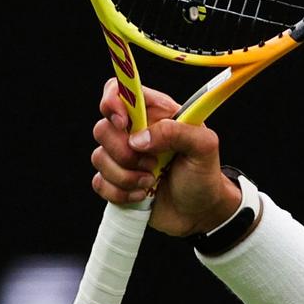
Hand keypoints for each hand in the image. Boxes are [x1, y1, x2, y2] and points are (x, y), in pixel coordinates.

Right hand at [91, 78, 241, 235]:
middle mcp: (135, 131)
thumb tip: (138, 139)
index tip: (124, 123)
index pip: (119, 91)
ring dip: (125, 176)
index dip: (112, 101)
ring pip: (99, 158)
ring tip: (151, 182)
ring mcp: (123, 157)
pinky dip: (120, 193)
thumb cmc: (205, 175)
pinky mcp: (116, 181)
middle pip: (103, 128)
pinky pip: (99, 183)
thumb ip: (176, 132)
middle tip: (153, 163)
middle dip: (125, 152)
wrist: (201, 212)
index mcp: (155, 113)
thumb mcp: (204, 147)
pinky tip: (142, 195)